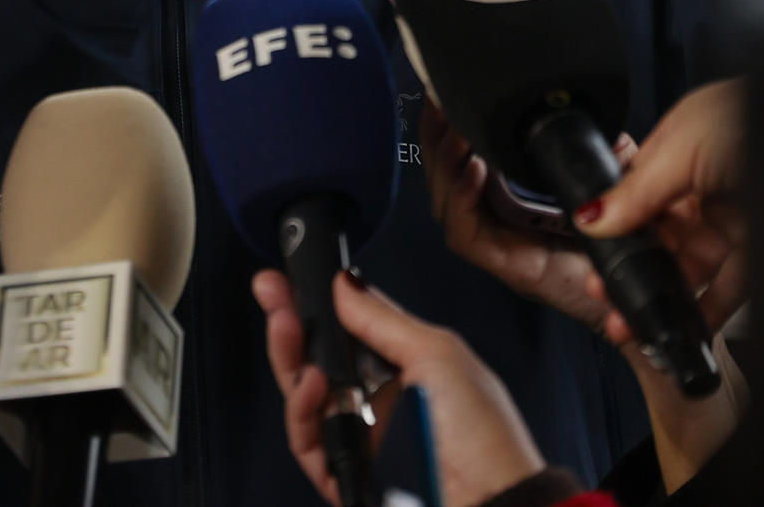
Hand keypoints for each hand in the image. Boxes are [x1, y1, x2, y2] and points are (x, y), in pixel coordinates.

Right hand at [254, 269, 544, 506]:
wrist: (492, 502)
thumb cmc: (483, 434)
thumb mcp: (436, 354)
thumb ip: (381, 319)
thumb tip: (344, 283)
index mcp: (402, 369)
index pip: (345, 330)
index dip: (316, 305)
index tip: (288, 279)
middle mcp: (377, 402)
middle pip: (316, 359)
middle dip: (290, 323)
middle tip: (271, 293)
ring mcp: (360, 439)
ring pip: (304, 397)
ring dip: (291, 359)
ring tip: (290, 330)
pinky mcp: (345, 475)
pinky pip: (308, 440)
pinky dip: (303, 409)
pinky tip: (312, 383)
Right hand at [420, 102, 631, 332]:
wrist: (643, 295)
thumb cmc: (621, 248)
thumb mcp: (608, 182)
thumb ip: (597, 151)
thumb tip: (594, 115)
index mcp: (511, 200)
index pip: (461, 160)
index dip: (446, 128)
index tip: (443, 94)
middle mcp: (496, 220)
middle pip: (443, 177)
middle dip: (435, 138)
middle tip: (437, 103)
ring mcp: (497, 244)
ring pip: (445, 204)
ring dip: (445, 165)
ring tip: (455, 132)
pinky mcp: (505, 266)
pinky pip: (465, 235)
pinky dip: (462, 201)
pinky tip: (473, 170)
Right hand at [576, 79, 747, 493]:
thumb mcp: (688, 145)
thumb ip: (639, 186)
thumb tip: (591, 214)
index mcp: (685, 146)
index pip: (637, 193)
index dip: (614, 229)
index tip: (596, 261)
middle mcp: (708, 181)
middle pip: (661, 235)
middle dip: (632, 269)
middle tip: (610, 298)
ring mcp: (736, 216)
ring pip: (690, 265)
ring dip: (662, 295)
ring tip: (638, 323)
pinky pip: (729, 286)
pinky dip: (706, 309)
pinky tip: (684, 325)